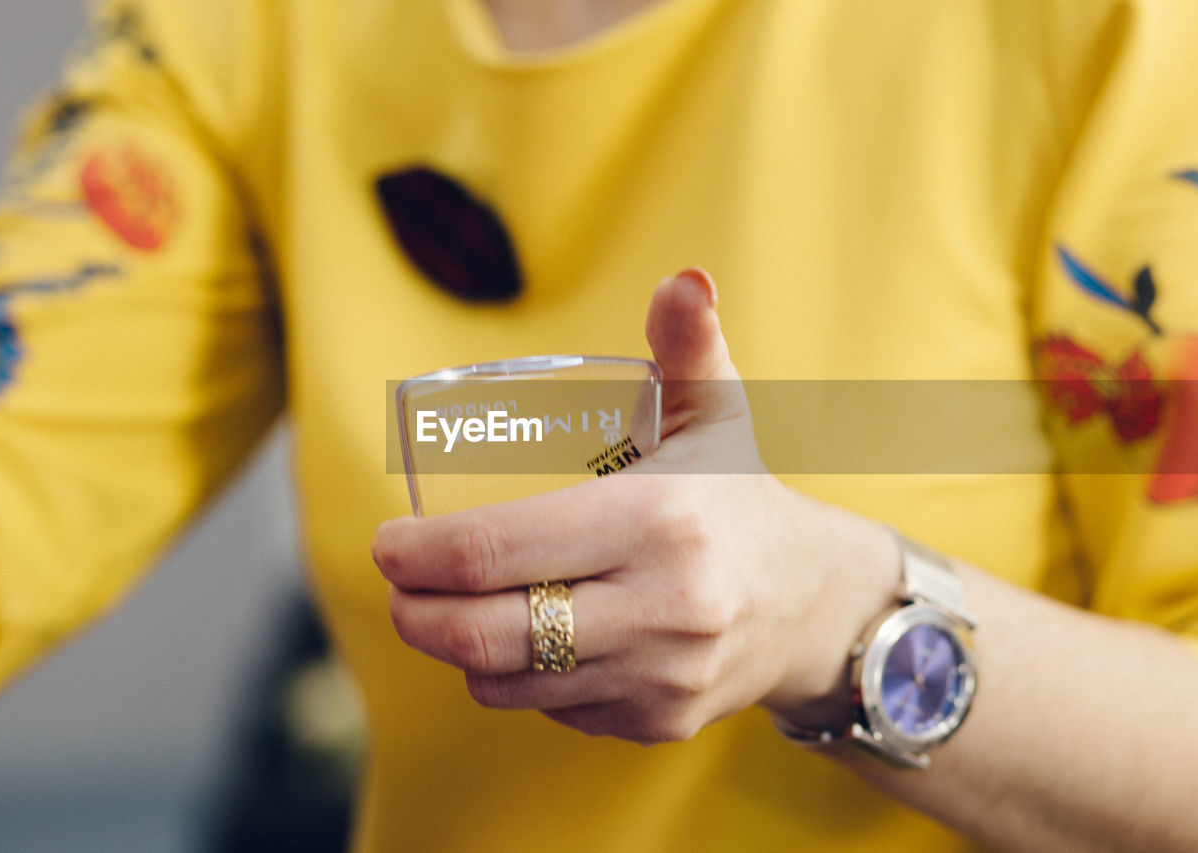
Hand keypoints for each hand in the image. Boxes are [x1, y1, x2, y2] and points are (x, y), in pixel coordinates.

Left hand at [372, 269, 898, 743]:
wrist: (809, 602)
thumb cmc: (738, 497)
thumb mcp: (717, 413)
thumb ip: (686, 344)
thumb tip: (683, 276)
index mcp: (658, 522)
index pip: (498, 553)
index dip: (419, 555)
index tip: (388, 542)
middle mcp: (662, 609)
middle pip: (485, 634)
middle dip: (415, 613)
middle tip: (399, 587)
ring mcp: (659, 677)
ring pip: (506, 682)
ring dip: (462, 648)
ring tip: (458, 609)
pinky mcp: (657, 722)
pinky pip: (549, 709)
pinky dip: (522, 678)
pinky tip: (536, 639)